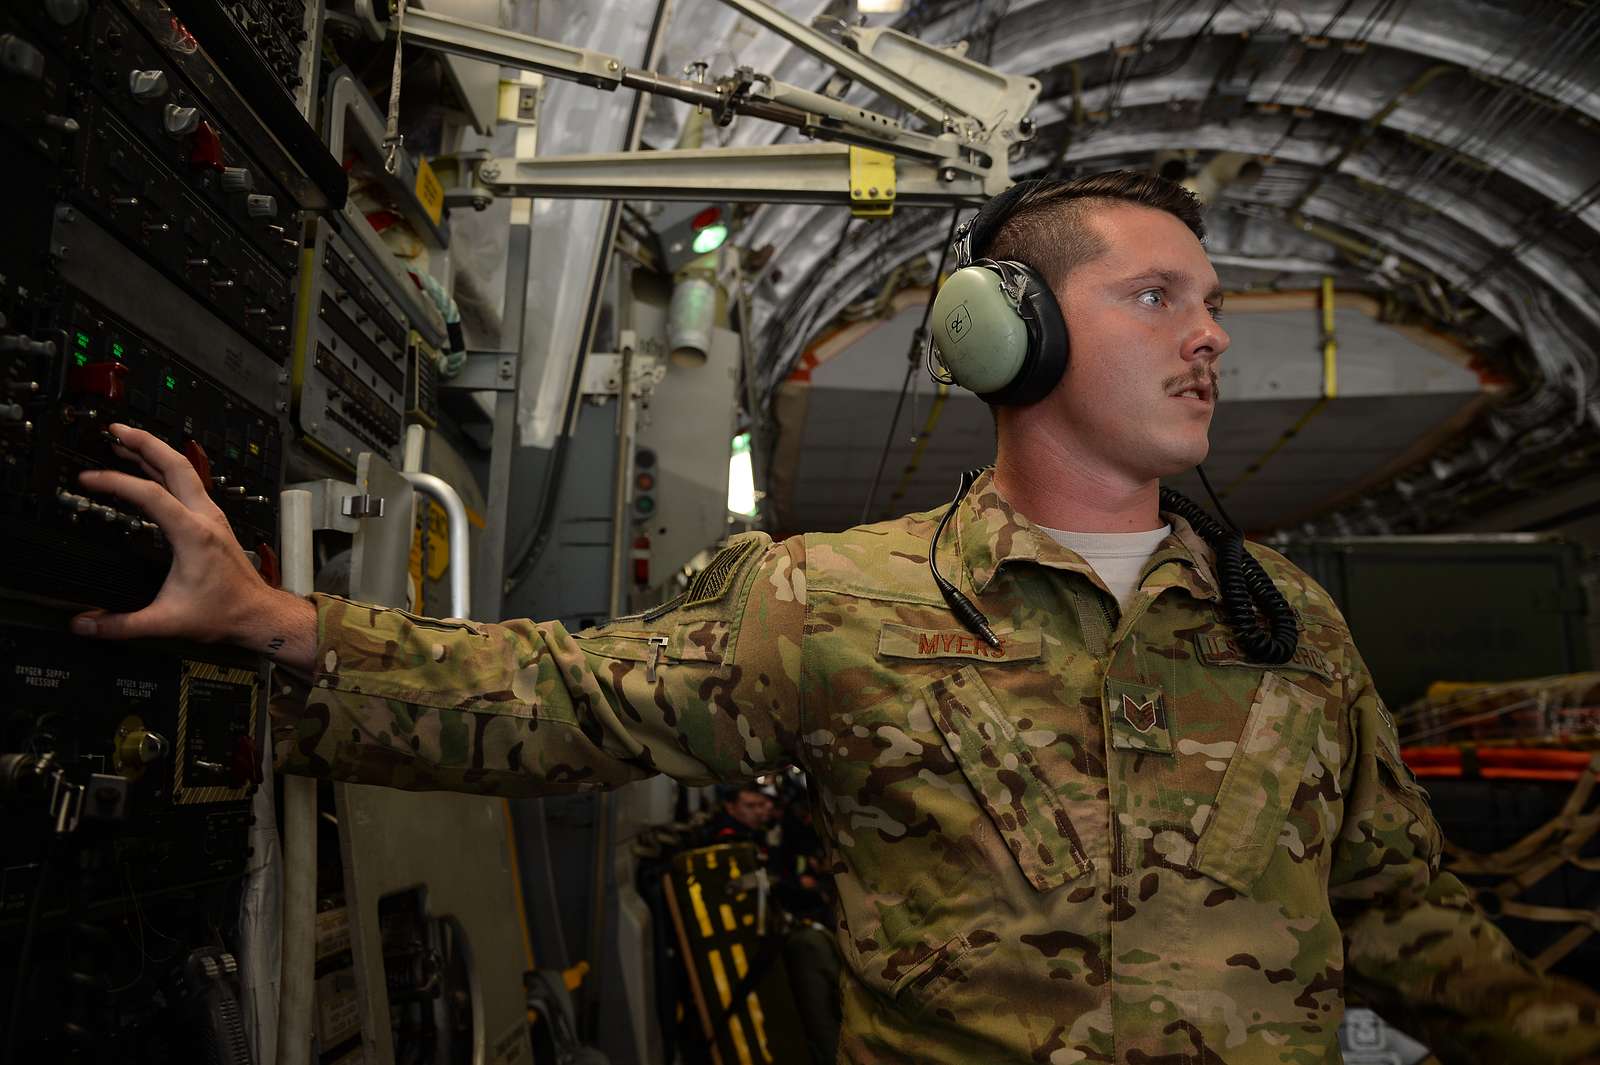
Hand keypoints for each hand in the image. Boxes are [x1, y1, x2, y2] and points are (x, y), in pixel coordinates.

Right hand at [69, 423, 316, 671]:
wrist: (257, 613)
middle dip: (144, 442)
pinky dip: (167, 469)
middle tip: (114, 429)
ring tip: (124, 441)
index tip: (87, 478)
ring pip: (184, 471)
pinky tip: (151, 469)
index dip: (116, 482)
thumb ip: (122, 625)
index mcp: (194, 533)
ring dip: (155, 452)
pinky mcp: (214, 521)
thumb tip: (83, 625)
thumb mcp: (167, 621)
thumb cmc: (222, 613)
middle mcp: (205, 516)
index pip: (150, 494)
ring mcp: (213, 516)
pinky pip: (189, 483)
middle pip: (175, 464)